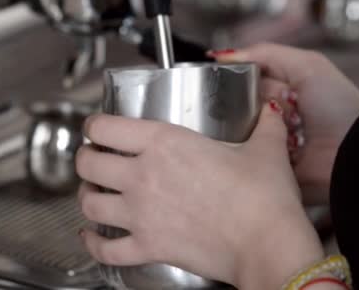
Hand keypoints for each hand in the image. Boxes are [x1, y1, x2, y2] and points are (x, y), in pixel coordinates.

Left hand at [76, 103, 323, 288]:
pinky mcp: (147, 247)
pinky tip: (91, 237)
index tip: (98, 128)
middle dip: (86, 158)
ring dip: (86, 195)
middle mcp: (143, 175)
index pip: (105, 126)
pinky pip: (106, 249)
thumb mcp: (266, 150)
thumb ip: (265, 125)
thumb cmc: (265, 198)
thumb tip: (273, 110)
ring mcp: (140, 214)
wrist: (267, 244)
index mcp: (164, 142)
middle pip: (87, 163)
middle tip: (94, 158)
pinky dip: (93, 243)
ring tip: (93, 192)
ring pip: (89, 203)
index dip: (94, 125)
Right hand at [211, 44, 358, 204]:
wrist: (352, 152)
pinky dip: (243, 152)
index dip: (231, 79)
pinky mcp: (270, 168)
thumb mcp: (306, 65)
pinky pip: (247, 158)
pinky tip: (238, 147)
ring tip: (237, 126)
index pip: (246, 82)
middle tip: (225, 106)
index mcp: (284, 93)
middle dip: (231, 105)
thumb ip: (263, 54)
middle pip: (239, 108)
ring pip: (238, 133)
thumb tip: (218, 55)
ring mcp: (272, 144)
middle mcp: (276, 118)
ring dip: (237, 129)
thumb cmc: (336, 104)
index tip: (212, 79)